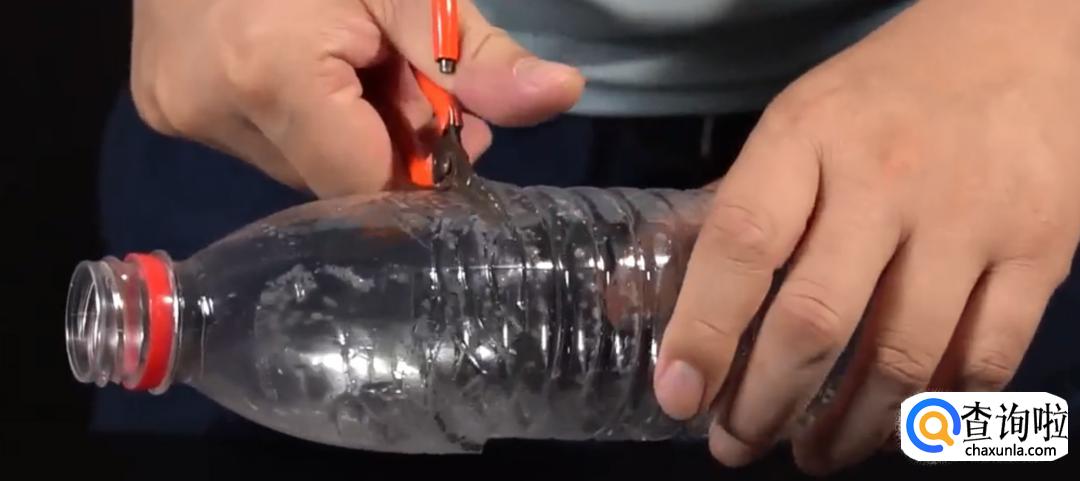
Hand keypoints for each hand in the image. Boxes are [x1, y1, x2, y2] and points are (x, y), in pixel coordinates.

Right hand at [130, 0, 583, 196]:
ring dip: (342, 129)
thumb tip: (564, 94)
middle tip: (404, 75)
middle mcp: (210, 110)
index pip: (367, 183)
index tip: (448, 127)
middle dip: (385, 140)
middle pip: (333, 178)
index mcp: (268, 76)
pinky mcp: (161, 103)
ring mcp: (177, 110)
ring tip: (352, 59)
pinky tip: (308, 64)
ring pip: (298, 163)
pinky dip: (299, 116)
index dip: (418, 165)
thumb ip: (475, 55)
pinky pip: (259, 140)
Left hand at [655, 0, 1079, 473]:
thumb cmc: (880, 99)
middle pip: (816, 320)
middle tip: (736, 445)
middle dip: (765, 404)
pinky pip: (984, 360)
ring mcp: (972, 217)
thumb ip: (716, 217)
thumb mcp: (789, 129)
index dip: (703, 331)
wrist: (1018, 45)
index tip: (678, 397)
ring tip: (811, 457)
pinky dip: (932, 412)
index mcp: (807, 139)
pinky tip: (894, 427)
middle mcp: (888, 179)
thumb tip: (626, 303)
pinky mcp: (1041, 250)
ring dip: (847, 430)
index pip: (741, 245)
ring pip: (901, 359)